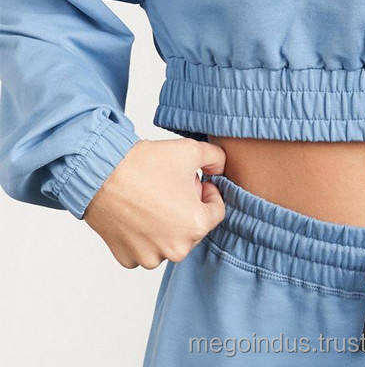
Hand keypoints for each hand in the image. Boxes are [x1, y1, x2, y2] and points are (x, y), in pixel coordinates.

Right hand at [84, 138, 225, 268]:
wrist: (99, 174)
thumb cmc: (145, 163)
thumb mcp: (192, 150)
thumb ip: (217, 158)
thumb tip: (220, 170)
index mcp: (196, 225)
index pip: (217, 211)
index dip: (208, 192)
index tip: (195, 181)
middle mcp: (175, 249)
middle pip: (193, 227)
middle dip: (188, 207)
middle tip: (171, 187)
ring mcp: (149, 257)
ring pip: (170, 239)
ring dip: (167, 223)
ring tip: (153, 199)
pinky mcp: (127, 258)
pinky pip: (145, 248)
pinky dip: (144, 235)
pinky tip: (137, 213)